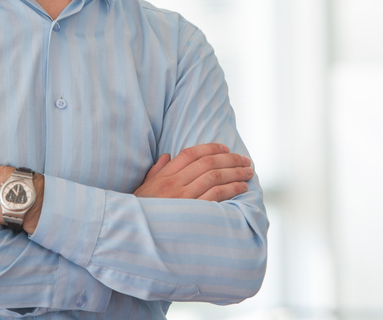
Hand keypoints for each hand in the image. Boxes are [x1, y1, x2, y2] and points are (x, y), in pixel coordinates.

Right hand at [133, 143, 252, 201]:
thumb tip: (166, 156)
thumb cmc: (141, 212)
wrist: (134, 233)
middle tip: (245, 160)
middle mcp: (174, 183)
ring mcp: (183, 197)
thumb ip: (156, 171)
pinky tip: (241, 187)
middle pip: (207, 163)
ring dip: (235, 173)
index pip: (190, 153)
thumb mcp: (144, 188)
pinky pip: (216, 195)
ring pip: (214, 177)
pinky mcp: (192, 211)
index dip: (210, 148)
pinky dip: (231, 189)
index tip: (225, 149)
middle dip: (230, 159)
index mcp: (164, 175)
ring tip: (247, 172)